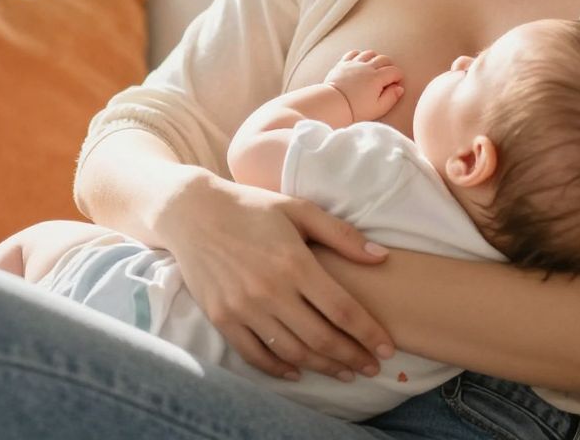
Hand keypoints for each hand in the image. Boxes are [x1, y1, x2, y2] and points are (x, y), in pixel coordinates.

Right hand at [155, 174, 396, 382]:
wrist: (192, 212)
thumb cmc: (252, 207)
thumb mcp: (299, 210)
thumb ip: (342, 235)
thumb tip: (382, 257)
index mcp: (294, 263)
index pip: (343, 310)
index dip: (369, 334)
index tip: (387, 349)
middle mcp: (270, 291)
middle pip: (321, 338)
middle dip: (352, 357)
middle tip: (372, 368)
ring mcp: (243, 308)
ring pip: (292, 352)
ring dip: (322, 367)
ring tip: (344, 372)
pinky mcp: (221, 318)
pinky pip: (255, 355)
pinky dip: (279, 369)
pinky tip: (299, 371)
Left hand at [324, 50, 404, 121]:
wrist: (332, 105)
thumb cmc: (355, 109)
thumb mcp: (378, 108)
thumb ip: (391, 97)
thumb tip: (399, 88)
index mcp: (377, 78)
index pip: (394, 71)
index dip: (398, 77)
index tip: (396, 83)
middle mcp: (367, 67)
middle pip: (384, 59)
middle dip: (389, 66)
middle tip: (388, 76)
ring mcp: (354, 63)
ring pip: (370, 53)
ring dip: (375, 59)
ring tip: (375, 68)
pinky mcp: (343, 64)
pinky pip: (354, 53)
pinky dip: (360, 55)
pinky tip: (360, 63)